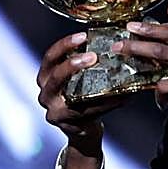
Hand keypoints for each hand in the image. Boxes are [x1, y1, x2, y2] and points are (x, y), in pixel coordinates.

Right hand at [36, 31, 127, 159]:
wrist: (82, 132)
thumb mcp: (76, 80)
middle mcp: (45, 94)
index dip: (64, 45)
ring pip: (71, 96)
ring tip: (111, 78)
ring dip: (92, 86)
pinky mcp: (68, 125)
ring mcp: (54, 112)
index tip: (83, 36)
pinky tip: (122, 98)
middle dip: (73, 64)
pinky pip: (89, 112)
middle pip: (56, 76)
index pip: (50, 57)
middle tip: (93, 56)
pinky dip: (107, 104)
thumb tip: (116, 43)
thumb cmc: (81, 99)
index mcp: (46, 78)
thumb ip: (85, 64)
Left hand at [114, 4, 167, 128]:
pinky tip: (165, 97)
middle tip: (118, 46)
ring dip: (149, 79)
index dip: (150, 29)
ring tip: (145, 79)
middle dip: (135, 48)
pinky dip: (161, 97)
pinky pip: (165, 97)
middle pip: (160, 52)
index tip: (132, 26)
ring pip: (160, 79)